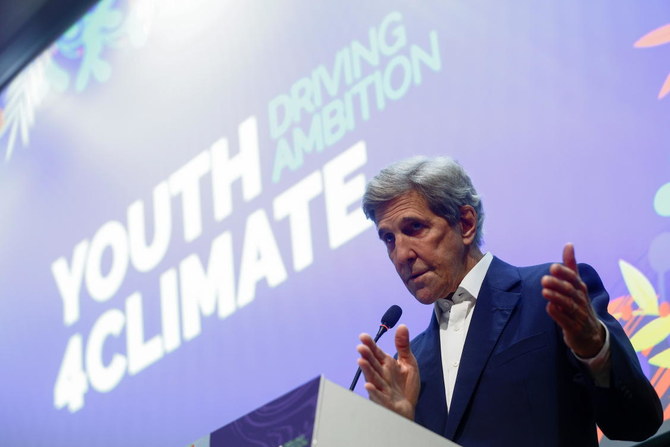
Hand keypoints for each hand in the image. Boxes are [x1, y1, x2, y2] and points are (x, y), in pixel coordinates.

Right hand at [356, 324, 419, 419]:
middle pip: (373, 363)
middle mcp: (382, 375)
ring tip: (360, 362)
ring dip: (367, 370)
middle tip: (361, 347)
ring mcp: (383, 388)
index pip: (377, 352)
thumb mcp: (408, 362)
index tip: (363, 336)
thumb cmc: (406, 387)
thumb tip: (402, 326)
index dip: (370, 345)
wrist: (409, 408)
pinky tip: (368, 385)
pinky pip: (379, 395)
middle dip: (367, 356)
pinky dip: (374, 391)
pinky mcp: (386, 401)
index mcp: (387, 364)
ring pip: (373, 377)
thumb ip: (403, 345)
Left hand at [541, 243, 604, 357]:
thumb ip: (570, 266)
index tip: (553, 267)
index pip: (574, 279)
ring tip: (544, 291)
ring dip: (557, 298)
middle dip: (558, 285)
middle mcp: (581, 301)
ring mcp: (579, 315)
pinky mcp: (575, 328)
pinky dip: (558, 314)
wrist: (591, 335)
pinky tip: (549, 307)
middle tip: (544, 279)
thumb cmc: (579, 305)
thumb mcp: (576, 286)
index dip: (564, 273)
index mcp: (580, 289)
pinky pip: (567, 321)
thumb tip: (568, 244)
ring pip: (569, 305)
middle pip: (571, 291)